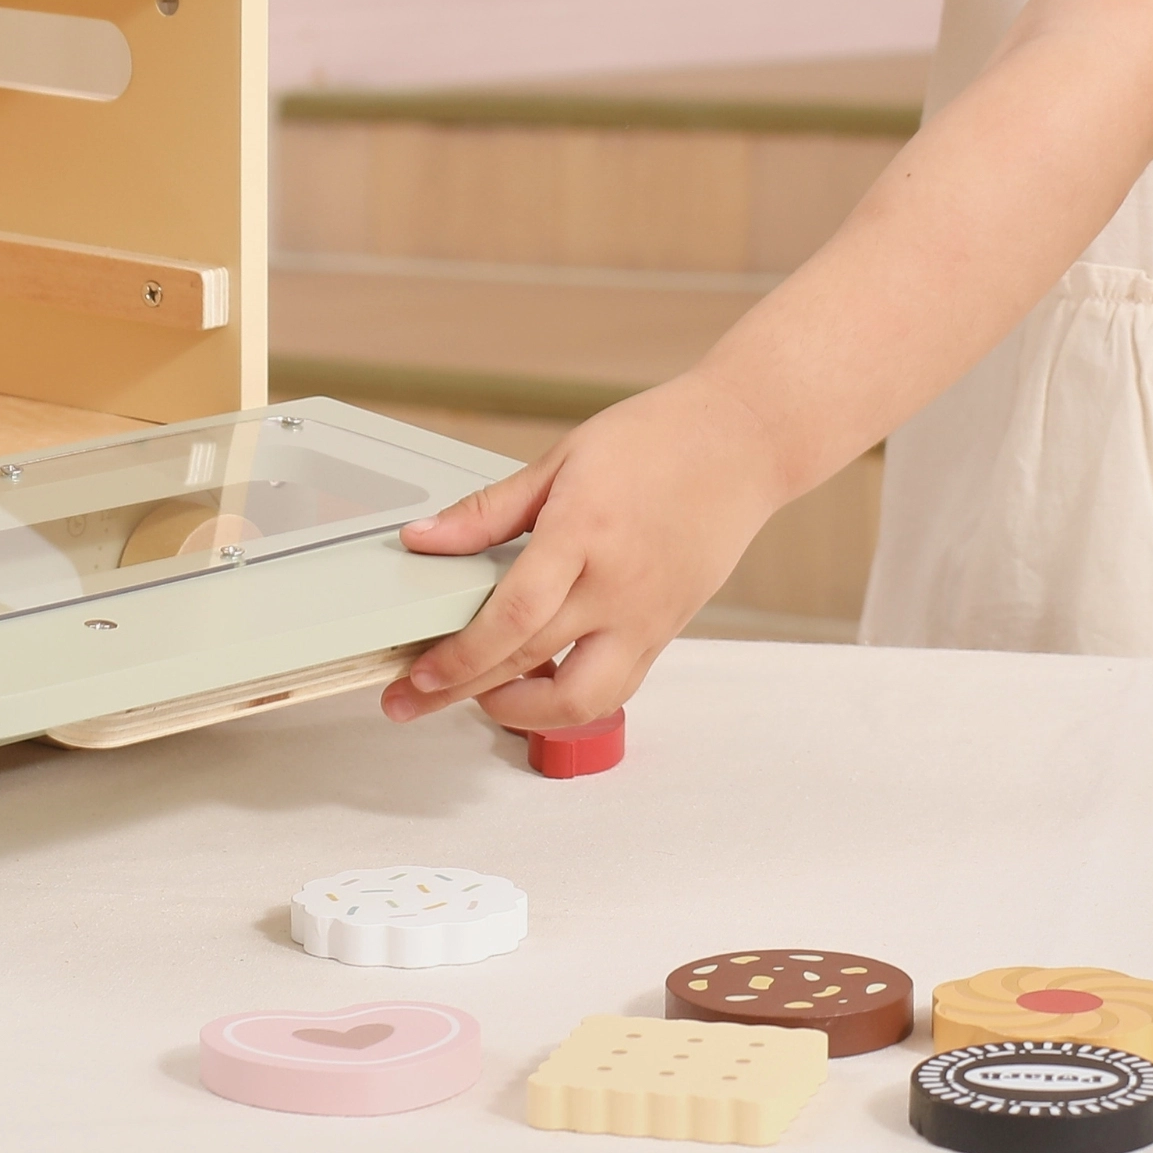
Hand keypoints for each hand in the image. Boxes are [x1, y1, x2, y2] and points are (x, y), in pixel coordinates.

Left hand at [380, 373, 789, 732]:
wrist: (743, 444)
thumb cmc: (658, 439)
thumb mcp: (563, 457)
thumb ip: (490, 509)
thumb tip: (424, 538)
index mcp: (586, 532)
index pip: (516, 616)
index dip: (460, 655)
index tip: (417, 671)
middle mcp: (620, 587)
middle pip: (532, 663)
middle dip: (461, 690)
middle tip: (409, 701)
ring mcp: (649, 617)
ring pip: (582, 700)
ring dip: (521, 712)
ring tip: (476, 697)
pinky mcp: (667, 630)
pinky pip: (615, 685)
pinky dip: (568, 698)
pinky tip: (533, 683)